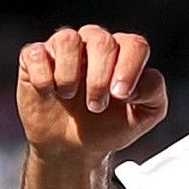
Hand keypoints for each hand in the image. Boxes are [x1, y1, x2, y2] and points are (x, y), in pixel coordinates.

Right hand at [16, 25, 167, 158]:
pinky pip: (36, 54)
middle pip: (102, 41)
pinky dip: (42, 79)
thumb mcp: (143, 116)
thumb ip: (153, 92)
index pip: (134, 45)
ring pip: (67, 39)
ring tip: (69, 97)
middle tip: (96, 106)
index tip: (121, 96)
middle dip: (99, 79)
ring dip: (69, 76)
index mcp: (123, 53)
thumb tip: (136, 81)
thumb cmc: (108, 126)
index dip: (129, 69)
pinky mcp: (35, 59)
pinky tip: (48, 94)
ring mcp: (63, 49)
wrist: (72, 149)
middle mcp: (94, 44)